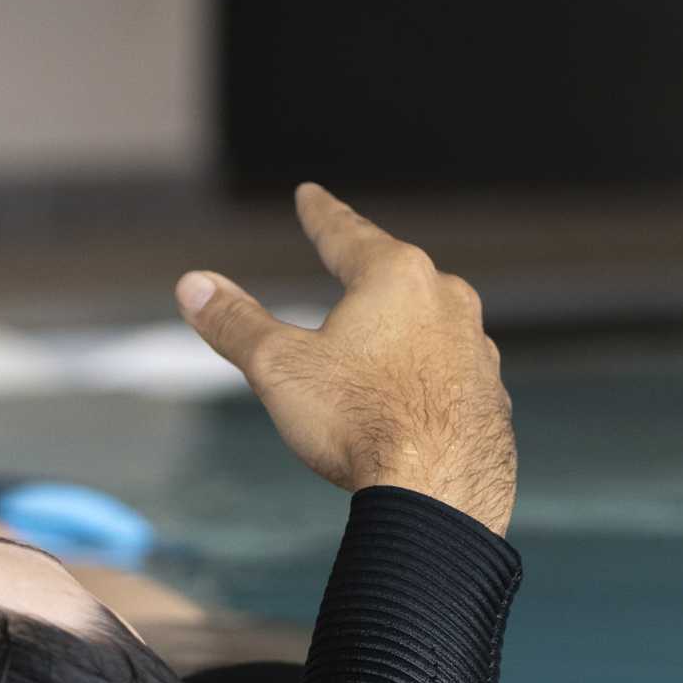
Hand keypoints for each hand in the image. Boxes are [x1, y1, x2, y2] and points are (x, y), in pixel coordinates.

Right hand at [175, 184, 515, 534]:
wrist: (438, 487)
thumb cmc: (356, 419)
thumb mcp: (277, 367)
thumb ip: (235, 322)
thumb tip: (191, 284)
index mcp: (394, 278)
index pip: (346, 233)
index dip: (320, 215)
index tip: (311, 195)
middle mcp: (447, 300)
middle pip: (396, 276)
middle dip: (368, 273)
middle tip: (348, 263)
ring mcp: (476, 348)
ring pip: (429, 325)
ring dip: (400, 330)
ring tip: (376, 349)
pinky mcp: (490, 395)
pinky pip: (449, 372)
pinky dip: (425, 376)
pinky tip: (411, 400)